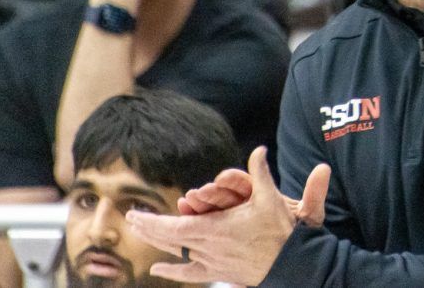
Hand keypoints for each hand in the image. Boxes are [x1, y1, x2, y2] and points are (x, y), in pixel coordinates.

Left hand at [126, 146, 330, 284]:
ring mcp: (213, 261)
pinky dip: (172, 271)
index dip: (152, 222)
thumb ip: (262, 174)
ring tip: (140, 234)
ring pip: (177, 253)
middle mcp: (209, 247)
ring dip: (157, 243)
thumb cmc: (282, 232)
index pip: (175, 226)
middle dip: (148, 228)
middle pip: (170, 239)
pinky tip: (157, 271)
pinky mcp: (220, 271)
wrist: (292, 265)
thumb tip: (259, 150)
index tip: (135, 215)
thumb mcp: (271, 199)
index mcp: (216, 229)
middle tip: (131, 219)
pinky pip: (190, 273)